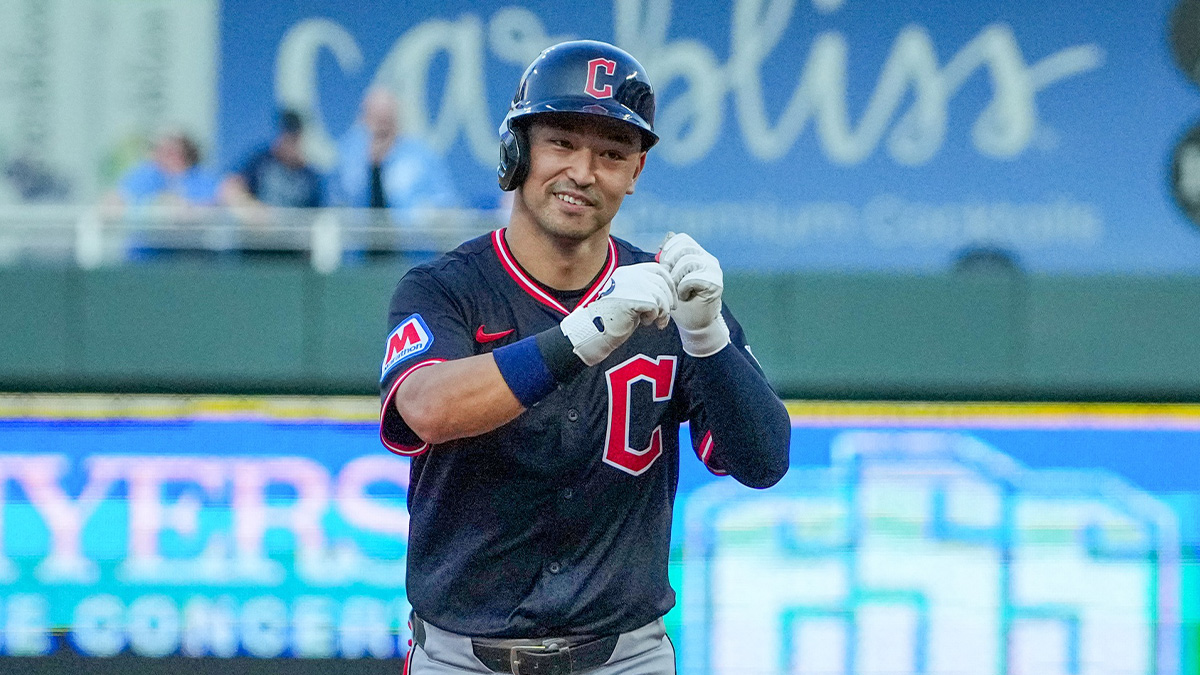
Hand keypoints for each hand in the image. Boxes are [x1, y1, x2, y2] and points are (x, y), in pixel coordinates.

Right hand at [559, 262, 675, 365]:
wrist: (596, 329)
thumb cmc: (612, 316)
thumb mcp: (630, 296)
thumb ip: (644, 289)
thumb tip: (668, 291)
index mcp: (628, 272)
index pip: (658, 269)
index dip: (669, 283)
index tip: (671, 297)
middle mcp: (631, 275)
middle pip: (662, 282)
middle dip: (669, 298)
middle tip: (668, 312)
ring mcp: (633, 285)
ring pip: (661, 296)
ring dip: (663, 311)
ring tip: (657, 321)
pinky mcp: (636, 299)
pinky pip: (656, 307)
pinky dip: (655, 317)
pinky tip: (645, 322)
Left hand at [658, 232, 729, 356]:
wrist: (694, 324)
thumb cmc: (681, 302)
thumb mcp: (670, 277)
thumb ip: (670, 258)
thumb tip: (668, 236)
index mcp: (699, 255)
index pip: (683, 240)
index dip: (670, 249)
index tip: (663, 264)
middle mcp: (709, 260)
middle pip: (684, 248)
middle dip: (670, 264)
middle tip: (669, 280)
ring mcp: (714, 271)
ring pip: (688, 262)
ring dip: (676, 278)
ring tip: (677, 290)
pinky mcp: (715, 283)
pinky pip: (692, 278)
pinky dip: (683, 288)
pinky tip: (684, 296)